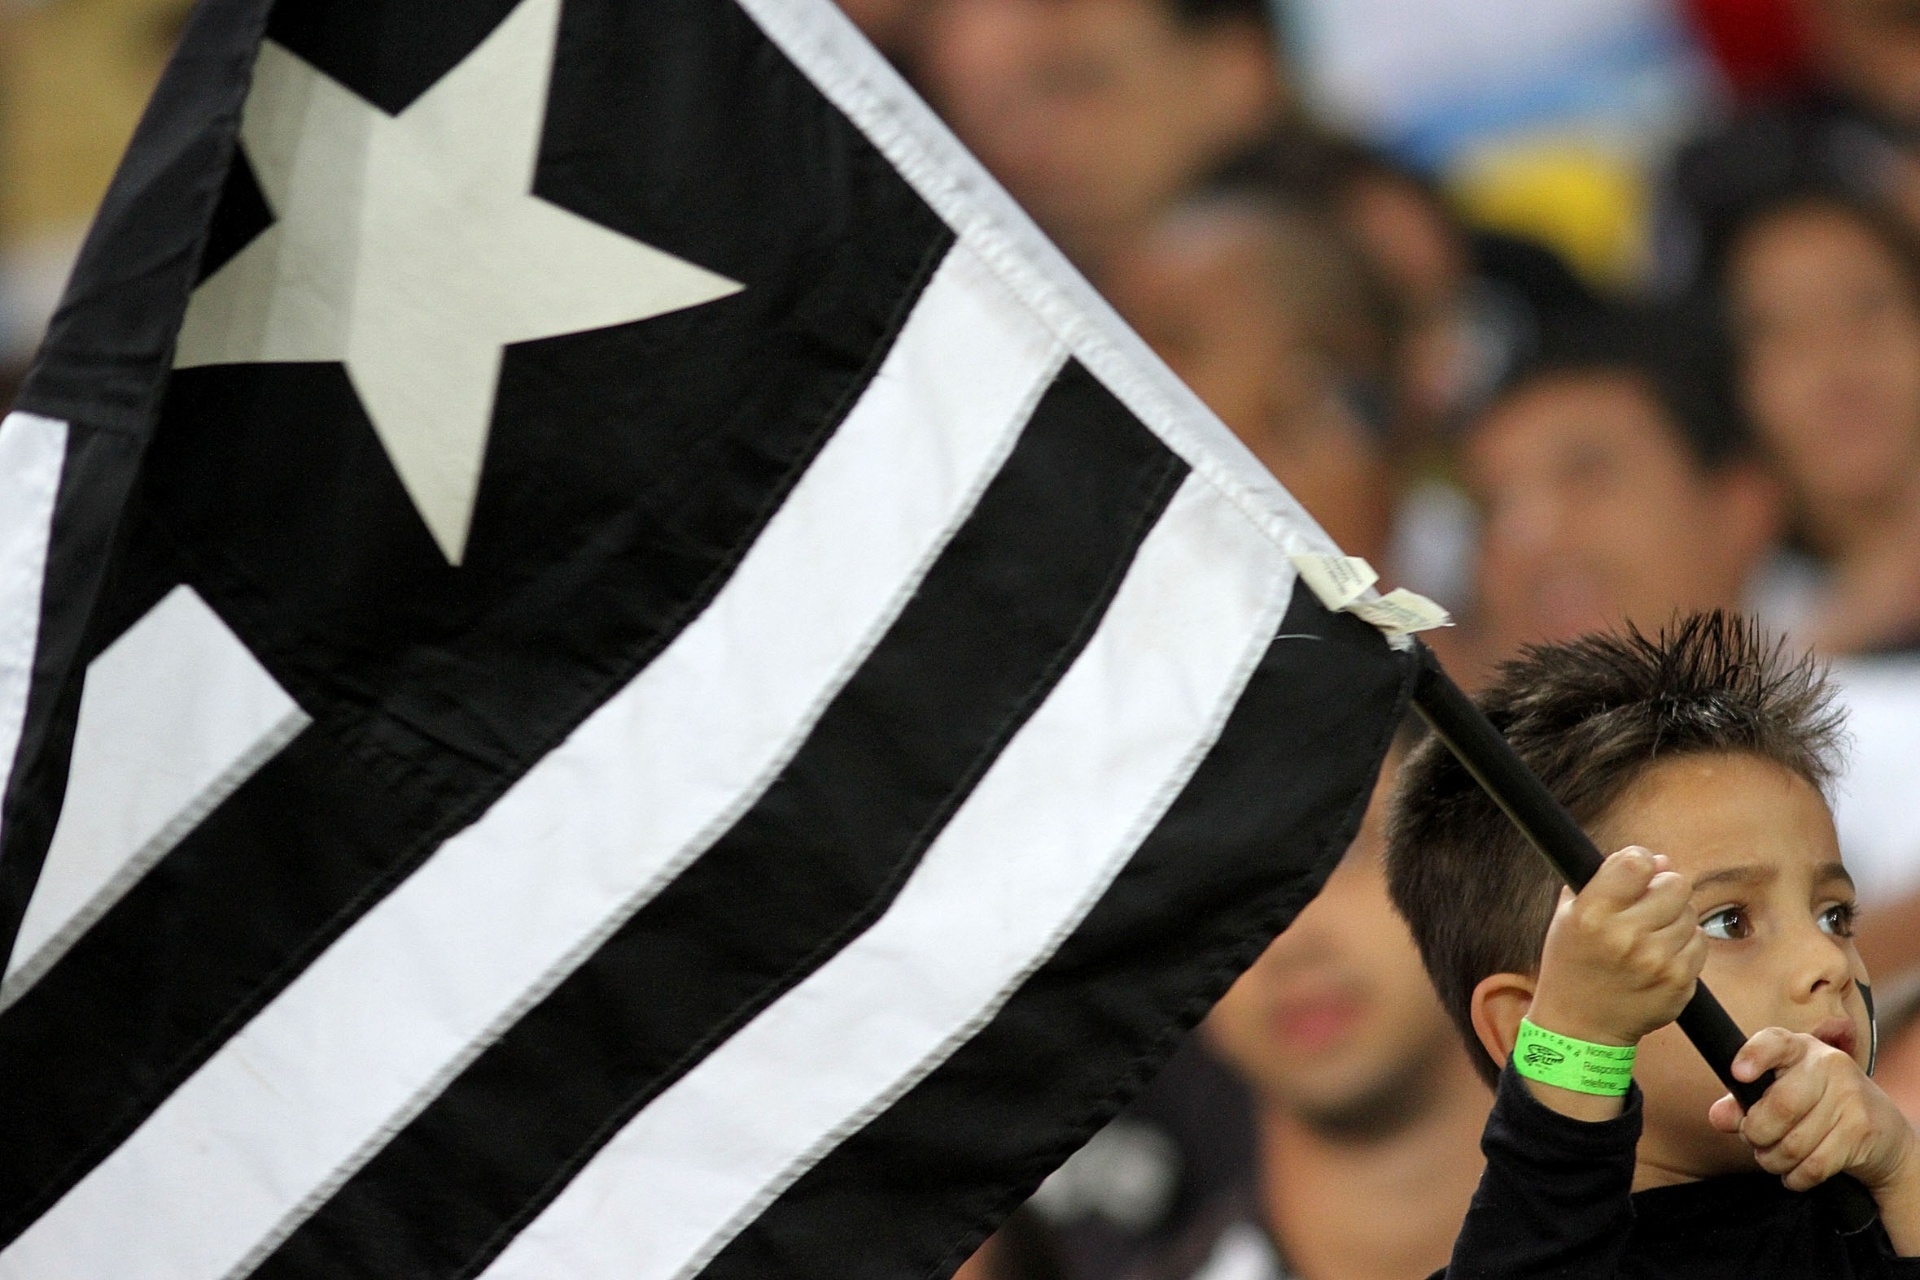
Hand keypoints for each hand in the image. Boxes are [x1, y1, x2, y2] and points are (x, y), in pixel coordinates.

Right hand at [1528, 847, 1705, 1047]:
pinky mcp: (1678, 982)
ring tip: (1650, 935)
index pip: (1636, 863)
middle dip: (1663, 889)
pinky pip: (1699, 943)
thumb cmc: (1572, 962)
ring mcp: (1655, 962)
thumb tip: (1661, 860)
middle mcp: (1624, 937)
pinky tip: (1661, 955)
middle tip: (1647, 905)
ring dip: (1674, 918)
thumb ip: (1607, 878)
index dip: (1640, 860)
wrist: (1580, 1026)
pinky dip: (1684, 944)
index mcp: (1591, 915)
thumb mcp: (1570, 914)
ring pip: (1690, 913)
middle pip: (1675, 884)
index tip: (1636, 871)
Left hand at [1709, 1029, 1918, 1194]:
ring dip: (1773, 1160)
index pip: (1775, 1042)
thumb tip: (1718, 1117)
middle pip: (1780, 1105)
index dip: (1754, 1056)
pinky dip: (1795, 1177)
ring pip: (1794, 1143)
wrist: (1884, 1132)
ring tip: (1773, 1158)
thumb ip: (1744, 1103)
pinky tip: (1794, 1174)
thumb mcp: (1780, 1093)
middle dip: (1756, 1133)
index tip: (1738, 1074)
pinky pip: (1814, 1165)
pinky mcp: (1861, 1131)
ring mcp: (1850, 1098)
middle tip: (1754, 1140)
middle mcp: (1828, 1065)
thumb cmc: (1817, 1107)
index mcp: (1799, 1049)